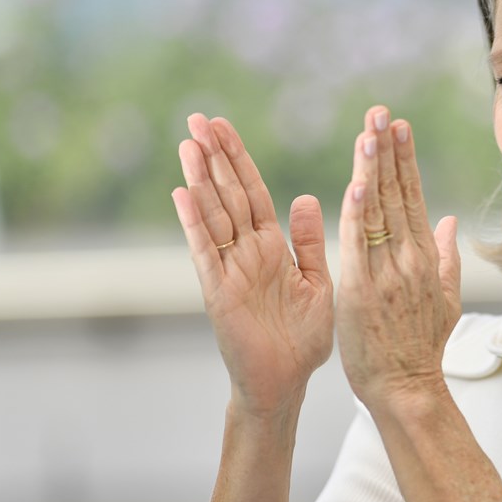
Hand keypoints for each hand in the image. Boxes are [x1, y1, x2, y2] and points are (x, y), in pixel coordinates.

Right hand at [172, 114, 333, 417]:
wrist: (286, 383)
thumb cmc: (303, 338)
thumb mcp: (317, 281)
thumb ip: (310, 241)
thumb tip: (306, 197)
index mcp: (272, 246)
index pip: (254, 192)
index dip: (239, 159)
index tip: (225, 126)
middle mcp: (248, 252)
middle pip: (229, 195)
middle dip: (214, 157)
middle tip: (198, 118)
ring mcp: (230, 270)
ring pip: (214, 216)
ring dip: (201, 180)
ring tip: (188, 144)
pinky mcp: (220, 292)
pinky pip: (206, 253)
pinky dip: (195, 225)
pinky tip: (184, 195)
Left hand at [334, 106, 460, 407]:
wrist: (408, 389)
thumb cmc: (421, 347)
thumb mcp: (444, 300)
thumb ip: (447, 257)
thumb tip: (448, 220)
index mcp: (425, 257)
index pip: (413, 197)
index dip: (405, 160)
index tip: (398, 127)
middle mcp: (409, 258)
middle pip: (397, 194)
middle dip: (387, 150)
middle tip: (380, 112)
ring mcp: (388, 273)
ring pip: (379, 211)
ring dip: (373, 168)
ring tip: (369, 131)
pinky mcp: (363, 290)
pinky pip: (359, 243)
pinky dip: (358, 212)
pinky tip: (357, 181)